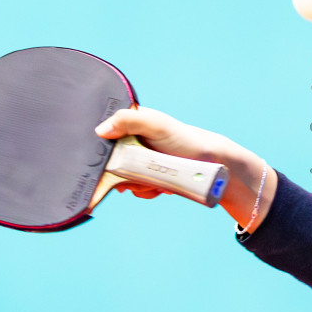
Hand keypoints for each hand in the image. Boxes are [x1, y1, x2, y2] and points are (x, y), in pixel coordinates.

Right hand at [96, 106, 277, 231]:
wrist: (211, 166)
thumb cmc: (187, 140)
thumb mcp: (157, 124)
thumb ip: (129, 120)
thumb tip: (100, 130)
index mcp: (132, 123)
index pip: (104, 137)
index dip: (105, 152)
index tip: (114, 160)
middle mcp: (133, 142)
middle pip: (110, 163)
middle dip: (124, 173)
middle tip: (141, 172)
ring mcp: (141, 162)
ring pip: (123, 179)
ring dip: (139, 183)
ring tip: (157, 178)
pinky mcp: (150, 178)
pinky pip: (137, 190)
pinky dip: (148, 190)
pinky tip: (162, 185)